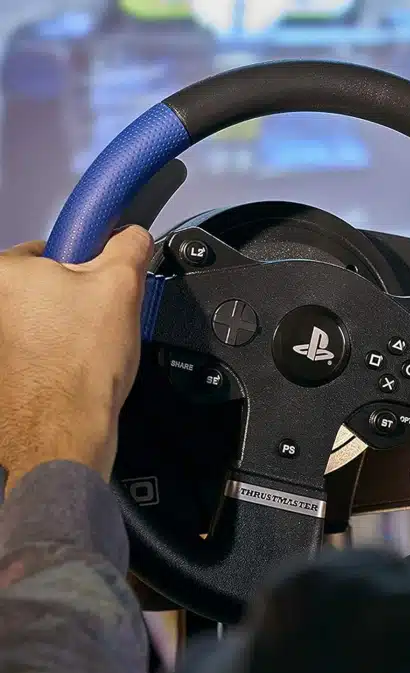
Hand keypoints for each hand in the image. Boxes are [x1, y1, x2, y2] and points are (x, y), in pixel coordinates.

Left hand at [0, 228, 152, 492]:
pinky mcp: (1, 375)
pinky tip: (69, 375)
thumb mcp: (121, 287)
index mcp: (2, 273)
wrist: (62, 436)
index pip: (50, 251)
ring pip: (37, 324)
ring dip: (62, 332)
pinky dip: (49, 359)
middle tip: (99, 328)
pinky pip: (30, 354)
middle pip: (42, 289)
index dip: (86, 270)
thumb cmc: (81, 364)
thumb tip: (133, 235)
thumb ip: (128, 247)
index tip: (102, 293)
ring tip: (85, 356)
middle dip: (72, 304)